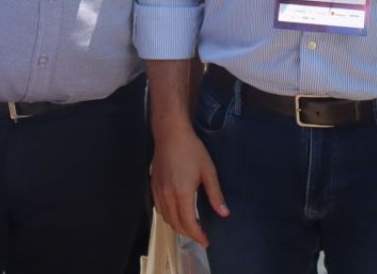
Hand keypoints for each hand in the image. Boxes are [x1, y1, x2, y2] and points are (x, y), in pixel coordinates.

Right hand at [150, 125, 228, 246]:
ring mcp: (158, 192)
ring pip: (166, 218)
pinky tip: (176, 214)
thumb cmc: (192, 150)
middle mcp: (167, 196)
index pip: (188, 223)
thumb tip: (224, 213)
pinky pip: (159, 209)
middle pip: (176, 224)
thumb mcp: (208, 171)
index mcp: (182, 193)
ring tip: (190, 228)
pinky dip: (168, 217)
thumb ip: (215, 195)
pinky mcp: (153, 186)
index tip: (206, 241)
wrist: (170, 134)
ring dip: (177, 226)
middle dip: (188, 234)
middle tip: (200, 236)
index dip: (197, 235)